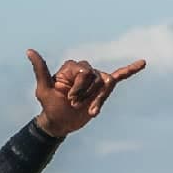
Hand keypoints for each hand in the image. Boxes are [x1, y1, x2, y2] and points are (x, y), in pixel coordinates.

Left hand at [27, 49, 145, 136]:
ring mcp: (95, 78)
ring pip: (106, 85)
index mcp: (72, 66)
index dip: (79, 88)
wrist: (60, 122)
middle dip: (87, 95)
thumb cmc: (50, 105)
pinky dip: (131, 70)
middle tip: (75, 104)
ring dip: (97, 100)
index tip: (68, 100)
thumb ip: (40, 69)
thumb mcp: (44, 89)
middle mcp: (85, 69)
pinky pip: (120, 76)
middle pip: (96, 79)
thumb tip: (29, 50)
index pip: (84, 73)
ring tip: (88, 110)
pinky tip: (142, 63)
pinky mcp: (103, 87)